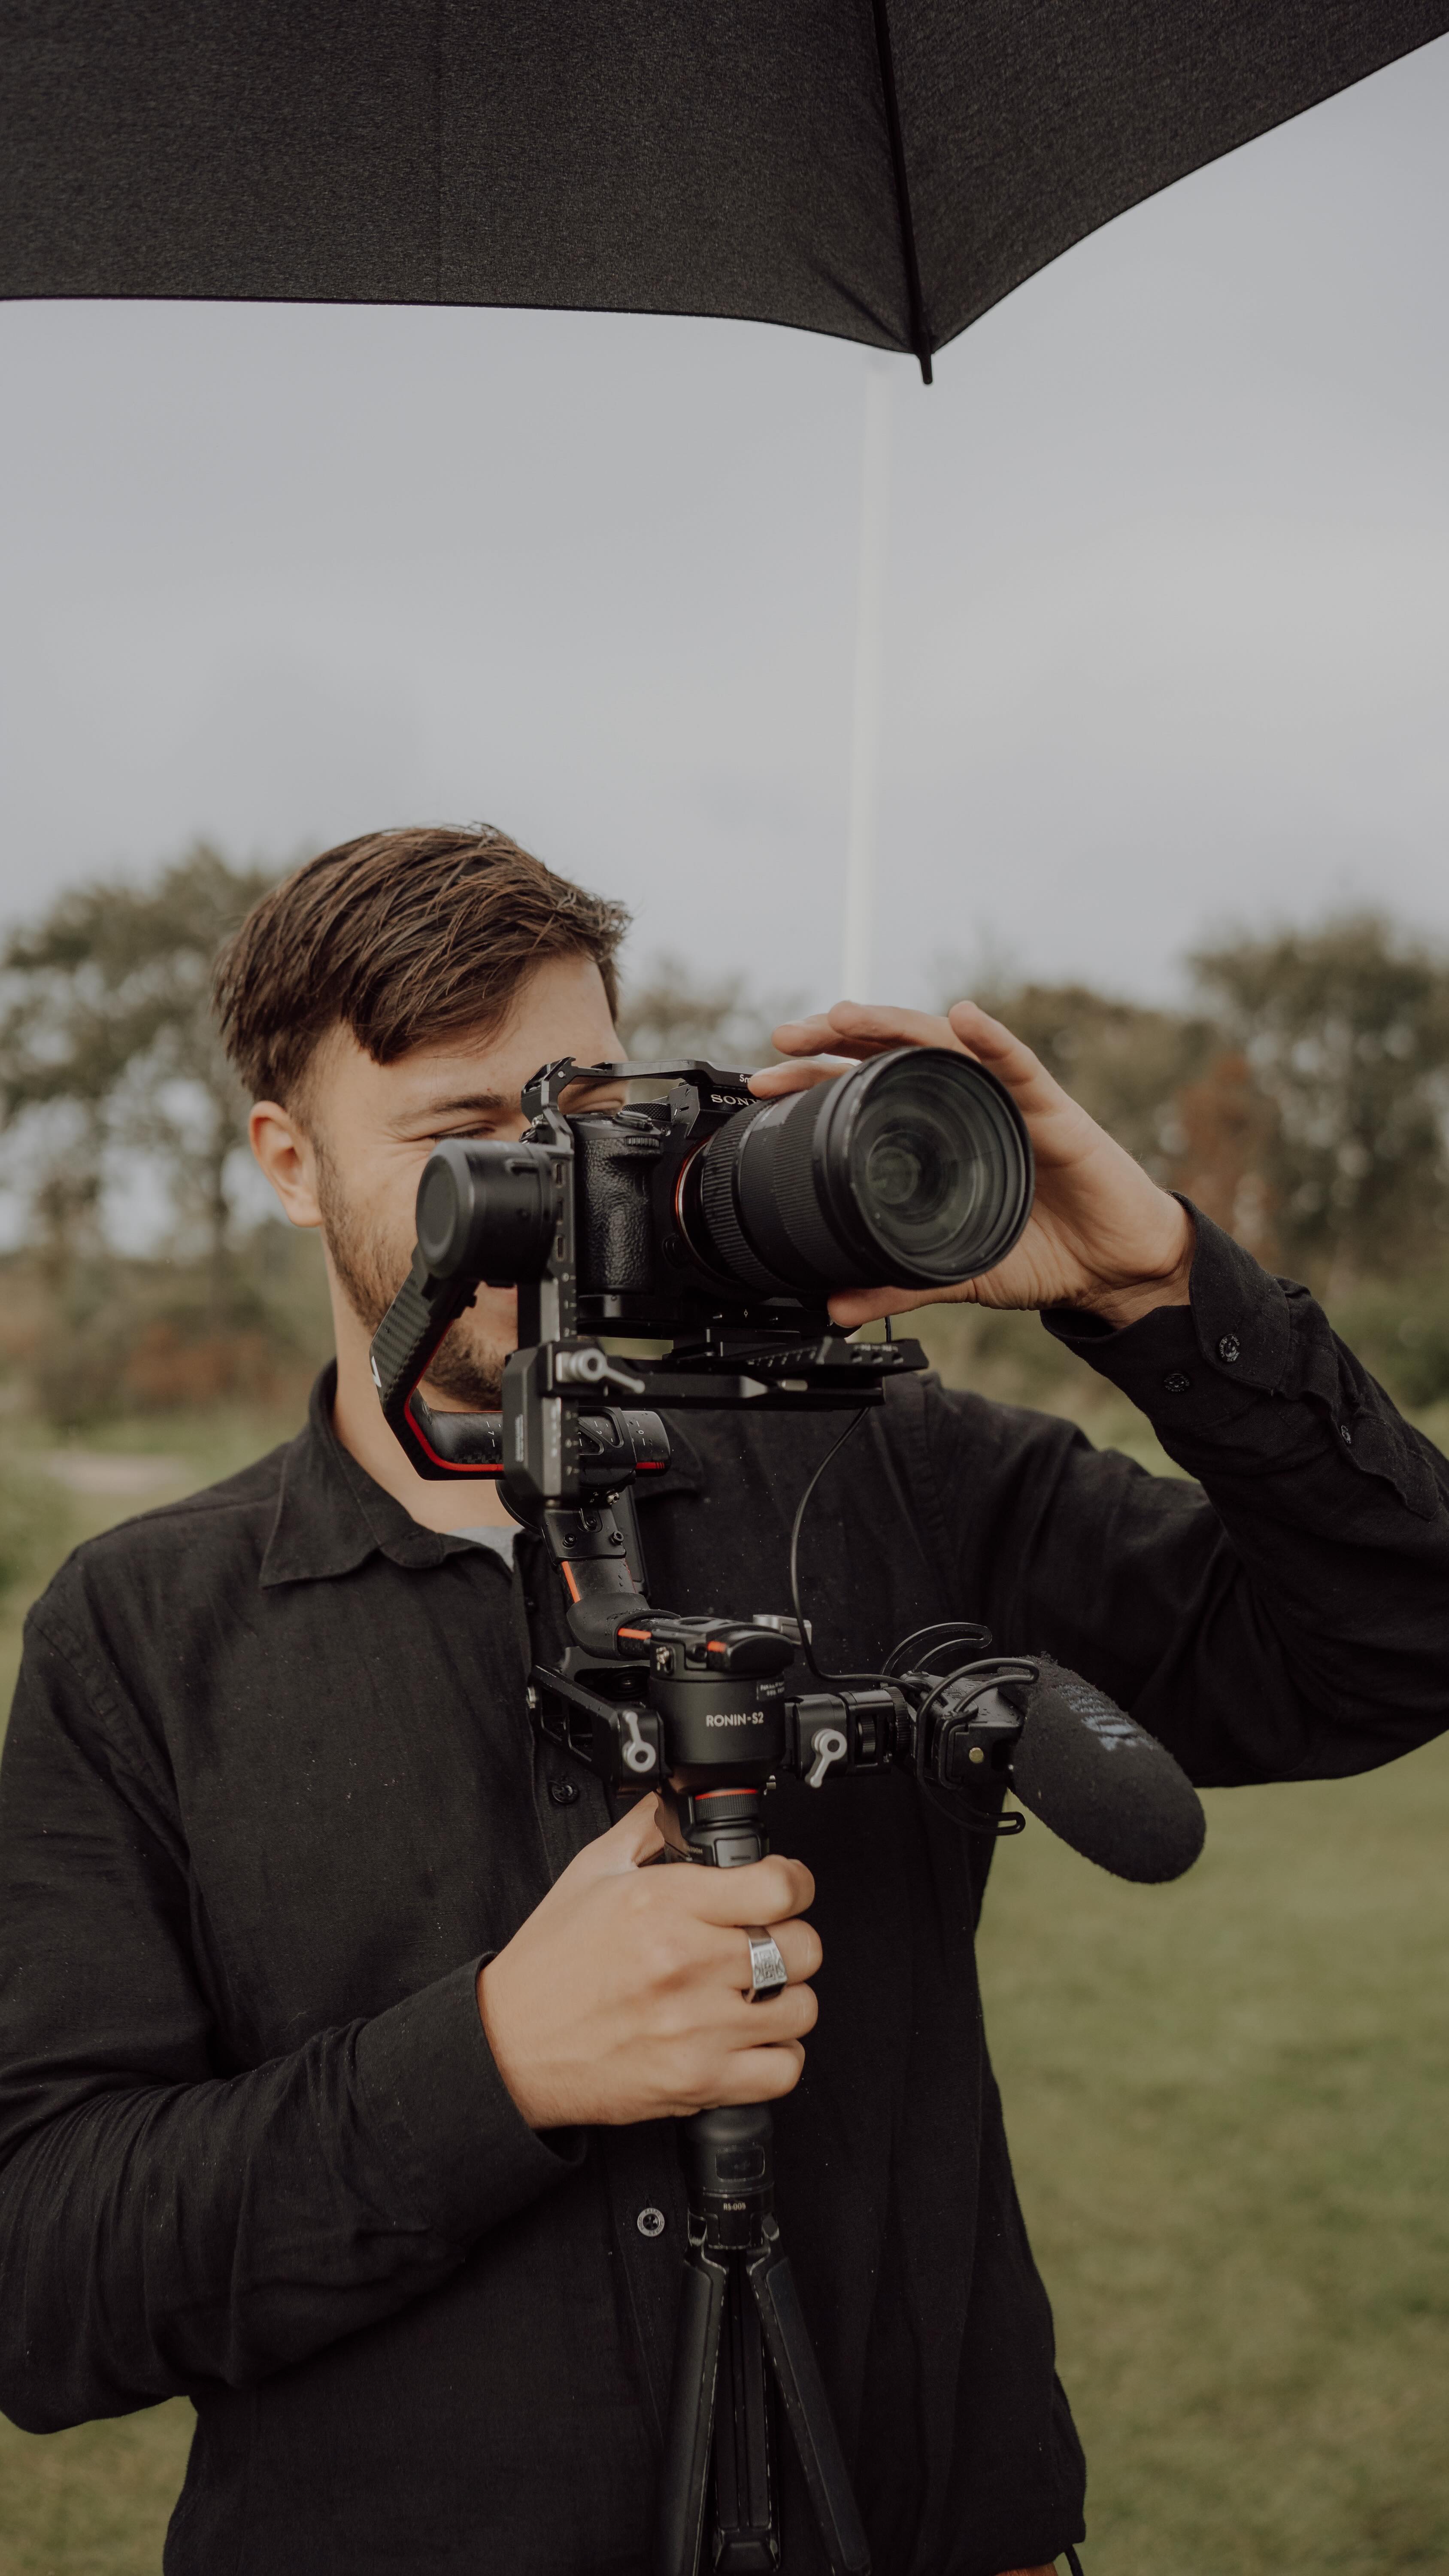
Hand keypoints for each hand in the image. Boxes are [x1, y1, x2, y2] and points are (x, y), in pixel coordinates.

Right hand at [476, 1801, 820, 2128]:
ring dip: (786, 1998)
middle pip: (801, 1947)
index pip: (779, 1889)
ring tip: (757, 1992)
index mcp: (662, 1906)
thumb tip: (677, 1800)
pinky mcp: (698, 2081)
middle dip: (791, 1939)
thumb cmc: (550, 1965)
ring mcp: (696, 2027)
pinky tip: (752, 2038)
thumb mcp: (591, 1872)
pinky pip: (783, 2069)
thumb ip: (646, 1830)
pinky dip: (778, 2055)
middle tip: (766, 1942)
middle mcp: (684, 1964)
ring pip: (801, 2008)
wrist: (511, 2045)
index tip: (785, 1889)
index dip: (794, 1884)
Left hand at [751, 999, 1194, 1329]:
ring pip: (943, 1045)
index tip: (765, 1082)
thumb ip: (897, 1284)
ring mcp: (1007, 1099)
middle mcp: (967, 1103)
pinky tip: (965, 1017)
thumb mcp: (956, 1272)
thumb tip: (836, 1307)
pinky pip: (1020, 1065)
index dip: (816, 1081)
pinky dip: (992, 1038)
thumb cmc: (1044, 1253)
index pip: (866, 1092)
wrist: (1113, 1269)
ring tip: (845, 1014)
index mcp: (938, 1134)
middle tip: (785, 1040)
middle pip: (892, 1053)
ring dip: (892, 1023)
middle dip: (836, 1038)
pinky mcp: (1054, 1109)